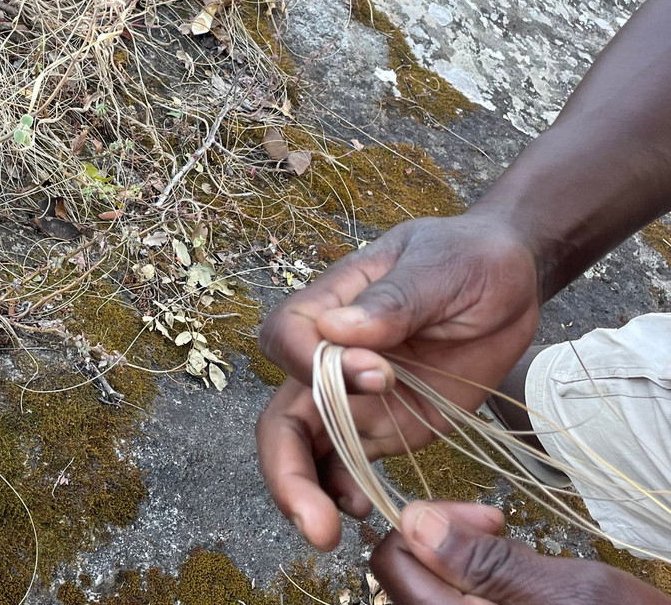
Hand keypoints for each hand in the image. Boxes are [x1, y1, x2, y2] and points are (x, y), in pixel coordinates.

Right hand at [256, 213, 540, 548]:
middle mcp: (330, 357)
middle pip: (281, 412)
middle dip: (285, 467)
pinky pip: (349, 467)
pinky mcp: (384, 427)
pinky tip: (365, 511)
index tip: (377, 373)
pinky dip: (344, 493)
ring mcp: (355, 398)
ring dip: (306, 492)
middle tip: (311, 515)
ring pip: (306, 450)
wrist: (509, 283)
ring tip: (329, 530)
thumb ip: (394, 301)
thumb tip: (337, 332)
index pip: (288, 338)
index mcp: (331, 304)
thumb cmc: (469, 260)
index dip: (314, 366)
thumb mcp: (440, 269)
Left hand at [372, 501, 670, 604]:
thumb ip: (486, 561)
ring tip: (516, 560)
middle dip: (445, 542)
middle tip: (499, 529)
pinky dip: (477, 587)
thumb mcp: (570, 591)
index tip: (481, 519)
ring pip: (432, 591)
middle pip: (407, 577)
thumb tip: (414, 520)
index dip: (427, 525)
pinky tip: (518, 585)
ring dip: (463, 564)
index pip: (391, 562)